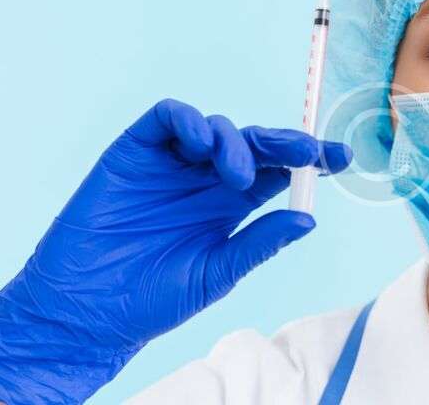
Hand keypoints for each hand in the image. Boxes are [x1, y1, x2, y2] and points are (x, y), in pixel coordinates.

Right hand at [0, 99, 351, 403]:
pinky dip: (190, 122)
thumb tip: (310, 218)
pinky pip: (168, 119)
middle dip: (286, 142)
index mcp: (230, 206)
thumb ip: (259, 242)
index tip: (343, 157)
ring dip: (236, 143)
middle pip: (255, 145)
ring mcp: (172, 163)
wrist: (86, 310)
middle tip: (310, 150)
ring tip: (236, 176)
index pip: (279, 172)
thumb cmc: (151, 299)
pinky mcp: (136, 151)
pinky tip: (202, 148)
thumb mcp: (217, 273)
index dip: (310, 160)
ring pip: (217, 128)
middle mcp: (205, 180)